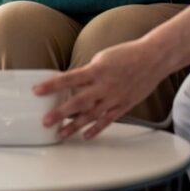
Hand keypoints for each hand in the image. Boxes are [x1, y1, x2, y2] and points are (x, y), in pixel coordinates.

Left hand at [34, 39, 165, 139]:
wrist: (153, 58)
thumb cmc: (127, 55)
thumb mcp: (103, 57)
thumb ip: (88, 71)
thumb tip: (71, 81)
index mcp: (97, 69)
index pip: (69, 78)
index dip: (52, 85)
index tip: (36, 91)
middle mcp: (104, 85)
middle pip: (78, 102)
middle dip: (60, 113)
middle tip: (46, 122)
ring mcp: (114, 97)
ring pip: (91, 115)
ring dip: (74, 126)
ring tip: (61, 134)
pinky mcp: (124, 105)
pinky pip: (108, 120)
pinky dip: (96, 129)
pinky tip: (85, 135)